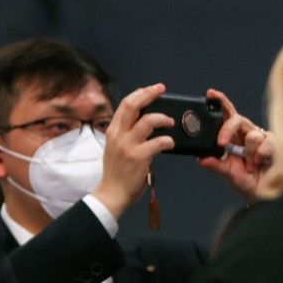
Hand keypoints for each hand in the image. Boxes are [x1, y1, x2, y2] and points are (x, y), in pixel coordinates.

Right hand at [91, 83, 174, 218]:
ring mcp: (128, 145)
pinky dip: (168, 140)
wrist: (112, 194)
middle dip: (149, 94)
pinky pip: (158, 142)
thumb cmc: (116, 173)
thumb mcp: (115, 148)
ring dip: (163, 118)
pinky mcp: (139, 157)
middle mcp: (118, 135)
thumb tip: (144, 122)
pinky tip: (170, 143)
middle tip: (161, 89)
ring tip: (170, 123)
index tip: (152, 89)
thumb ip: (126, 135)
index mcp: (112, 131)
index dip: (140, 93)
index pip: (125, 104)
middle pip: (133, 105)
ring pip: (148, 120)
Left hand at [198, 89, 272, 201]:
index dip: (220, 103)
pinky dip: (261, 155)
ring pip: (251, 135)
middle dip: (227, 130)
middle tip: (222, 144)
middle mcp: (245, 134)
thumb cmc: (245, 181)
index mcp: (232, 137)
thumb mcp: (228, 174)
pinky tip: (261, 162)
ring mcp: (260, 137)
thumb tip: (201, 159)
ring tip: (250, 165)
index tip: (210, 94)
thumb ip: (216, 166)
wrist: (264, 192)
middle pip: (236, 119)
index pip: (225, 116)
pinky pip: (266, 142)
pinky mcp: (274, 142)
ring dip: (249, 154)